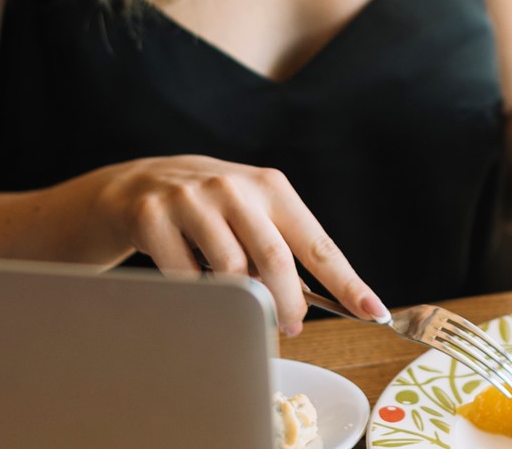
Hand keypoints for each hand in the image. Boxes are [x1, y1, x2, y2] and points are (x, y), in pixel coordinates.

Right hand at [85, 155, 388, 335]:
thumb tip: (319, 301)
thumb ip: (284, 246)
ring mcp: (191, 201)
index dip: (348, 282)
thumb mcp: (253, 212)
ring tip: (242, 304)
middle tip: (290, 328)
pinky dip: (200, 295)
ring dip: (243, 302)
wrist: (138, 184)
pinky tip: (199, 286)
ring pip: (231, 272)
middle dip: (289, 306)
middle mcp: (234, 188)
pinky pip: (186, 278)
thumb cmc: (212, 207)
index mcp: (271, 187)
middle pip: (276, 260)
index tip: (372, 312)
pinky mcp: (153, 218)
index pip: (317, 243)